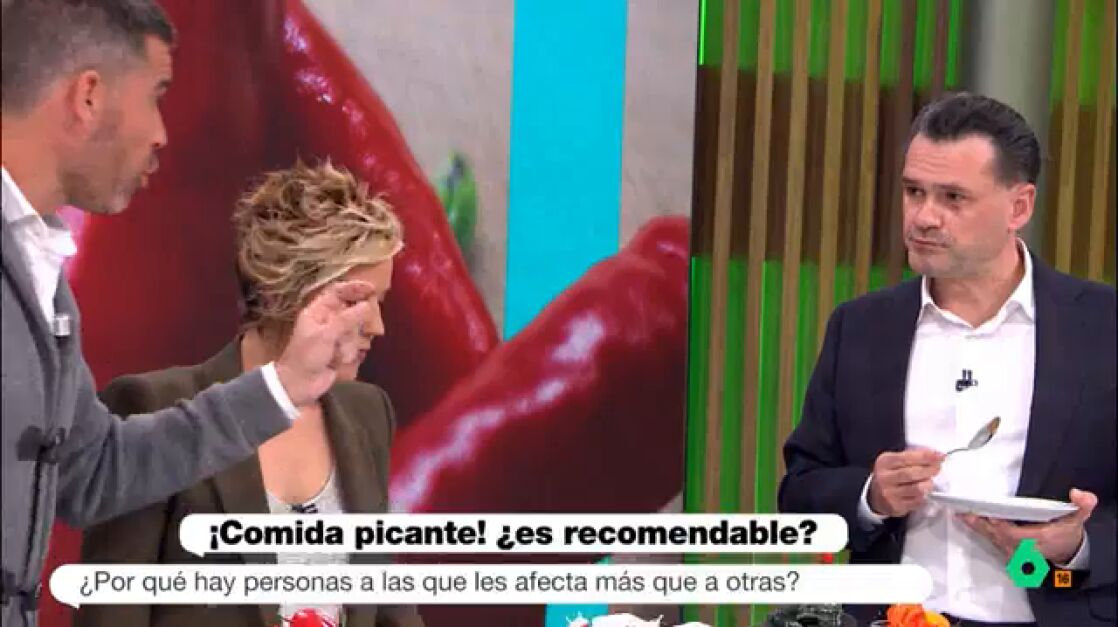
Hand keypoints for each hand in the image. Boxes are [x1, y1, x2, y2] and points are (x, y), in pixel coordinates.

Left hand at [275, 280, 374, 405]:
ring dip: (349, 343)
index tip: (371, 290)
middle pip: (352, 311)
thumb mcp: (325, 334)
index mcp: (318, 311)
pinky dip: (348, 354)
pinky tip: (338, 362)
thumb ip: (347, 319)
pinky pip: (354, 346)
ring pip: (355, 330)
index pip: (338, 292)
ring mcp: (335, 336)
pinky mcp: (341, 350)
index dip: (354, 288)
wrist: (299, 385)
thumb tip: (367, 305)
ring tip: (337, 353)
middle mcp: (328, 320)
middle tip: (357, 330)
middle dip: (355, 322)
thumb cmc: (306, 356)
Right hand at [868, 447, 944, 517]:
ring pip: (918, 489)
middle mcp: (885, 478)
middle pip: (913, 473)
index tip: (939, 456)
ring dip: (928, 484)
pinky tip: (923, 492)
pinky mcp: (897, 506)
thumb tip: (933, 454)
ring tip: (929, 481)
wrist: (875, 495)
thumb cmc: (890, 475)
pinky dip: (925, 496)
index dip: (926, 456)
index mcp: (885, 462)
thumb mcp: (895, 460)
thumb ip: (912, 455)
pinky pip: (918, 501)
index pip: (907, 457)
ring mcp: (890, 493)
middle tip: (937, 468)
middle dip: (930, 470)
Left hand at [960, 488, 1096, 563]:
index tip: (986, 514)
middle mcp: (1022, 549)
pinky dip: (980, 531)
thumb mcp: (1077, 521)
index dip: (999, 525)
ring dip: (977, 527)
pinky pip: (992, 542)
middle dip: (980, 524)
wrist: (1067, 557)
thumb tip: (1078, 494)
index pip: (1013, 534)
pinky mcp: (1010, 553)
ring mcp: (1015, 553)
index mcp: (1037, 540)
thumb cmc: (1067, 537)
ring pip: (991, 539)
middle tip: (963, 512)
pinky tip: (968, 521)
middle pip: (996, 536)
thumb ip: (1082, 506)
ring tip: (961, 514)